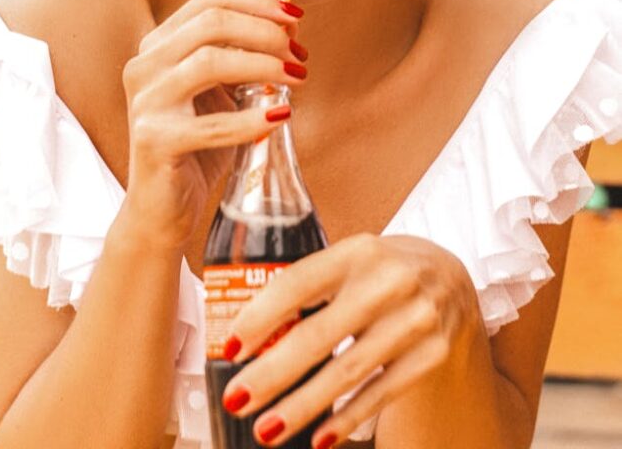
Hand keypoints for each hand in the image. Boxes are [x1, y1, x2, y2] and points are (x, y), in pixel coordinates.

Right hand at [119, 0, 306, 251]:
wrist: (161, 210)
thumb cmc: (197, 146)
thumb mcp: (220, 93)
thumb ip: (243, 59)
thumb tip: (290, 32)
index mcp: (158, 45)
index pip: (210, 0)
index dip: (258, 2)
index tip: (296, 17)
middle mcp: (144, 65)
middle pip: (212, 23)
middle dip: (266, 32)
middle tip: (298, 55)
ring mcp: (146, 102)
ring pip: (210, 61)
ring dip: (264, 65)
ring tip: (296, 79)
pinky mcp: (153, 140)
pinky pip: (213, 124)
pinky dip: (253, 118)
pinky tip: (280, 115)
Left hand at [220, 233, 478, 446]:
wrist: (450, 278)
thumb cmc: (380, 271)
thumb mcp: (349, 261)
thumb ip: (308, 288)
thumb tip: (249, 337)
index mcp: (356, 251)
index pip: (298, 283)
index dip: (260, 317)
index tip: (229, 348)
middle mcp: (388, 281)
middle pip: (319, 334)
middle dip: (272, 373)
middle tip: (236, 399)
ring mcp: (415, 318)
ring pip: (348, 371)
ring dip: (303, 405)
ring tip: (266, 429)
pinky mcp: (433, 352)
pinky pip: (382, 391)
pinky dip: (348, 418)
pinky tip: (320, 438)